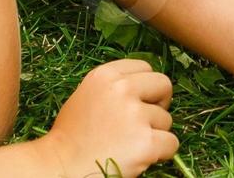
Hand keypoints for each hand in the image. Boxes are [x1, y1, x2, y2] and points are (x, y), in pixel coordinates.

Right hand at [36, 60, 177, 176]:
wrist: (62, 167)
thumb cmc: (71, 137)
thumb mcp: (86, 95)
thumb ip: (112, 87)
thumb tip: (142, 88)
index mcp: (105, 75)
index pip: (145, 67)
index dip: (145, 87)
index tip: (139, 101)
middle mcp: (122, 90)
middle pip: (164, 85)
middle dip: (160, 103)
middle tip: (145, 121)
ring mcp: (136, 116)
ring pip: (167, 120)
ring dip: (155, 133)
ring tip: (130, 144)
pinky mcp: (147, 142)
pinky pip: (172, 143)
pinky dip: (161, 153)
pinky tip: (141, 157)